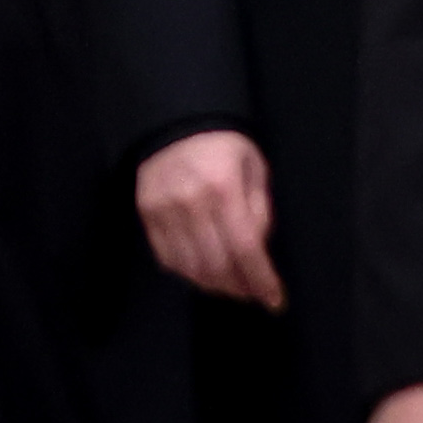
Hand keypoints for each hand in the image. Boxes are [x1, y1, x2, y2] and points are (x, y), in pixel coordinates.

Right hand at [136, 130, 283, 309]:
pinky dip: (189, 273)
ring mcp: (165, 209)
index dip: (262, 280)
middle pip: (218, 265)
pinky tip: (204, 270)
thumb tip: (258, 254)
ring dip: (215, 285)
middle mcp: (191, 200)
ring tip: (230, 284)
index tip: (275, 300)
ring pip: (191, 268)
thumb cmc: (222, 146)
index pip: (246, 248)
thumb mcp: (254, 168)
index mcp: (224, 186)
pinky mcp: (147, 213)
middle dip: (240, 288)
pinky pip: (168, 259)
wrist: (177, 122)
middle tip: (252, 293)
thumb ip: (259, 211)